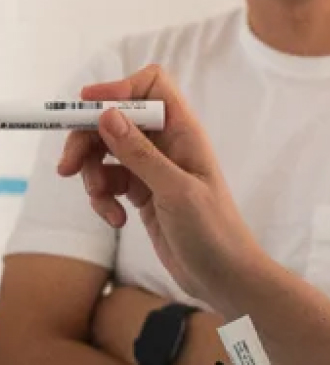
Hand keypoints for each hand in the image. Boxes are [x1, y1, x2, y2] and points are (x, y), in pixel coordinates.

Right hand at [57, 67, 263, 308]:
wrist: (225, 278)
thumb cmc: (214, 233)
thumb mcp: (176, 192)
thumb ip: (140, 154)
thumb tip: (107, 114)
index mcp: (185, 132)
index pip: (151, 86)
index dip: (118, 88)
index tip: (87, 107)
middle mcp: (168, 144)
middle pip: (115, 118)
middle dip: (87, 139)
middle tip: (68, 168)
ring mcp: (154, 169)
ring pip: (106, 152)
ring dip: (93, 175)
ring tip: (102, 204)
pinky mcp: (143, 193)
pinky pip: (109, 181)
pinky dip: (103, 198)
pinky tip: (116, 220)